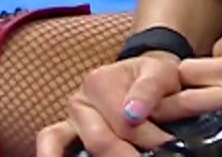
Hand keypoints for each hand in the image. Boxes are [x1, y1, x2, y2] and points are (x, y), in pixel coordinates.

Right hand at [33, 53, 182, 156]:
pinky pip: (51, 143)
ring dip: (109, 155)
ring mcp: (70, 120)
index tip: (170, 144)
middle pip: (101, 140)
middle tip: (157, 154)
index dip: (151, 138)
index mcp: (100, 81)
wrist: (145, 78)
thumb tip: (133, 114)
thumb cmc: (154, 77)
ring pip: (85, 146)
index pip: (125, 122)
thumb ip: (150, 90)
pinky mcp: (64, 135)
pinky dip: (53, 154)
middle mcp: (78, 100)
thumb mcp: (160, 73)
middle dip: (131, 152)